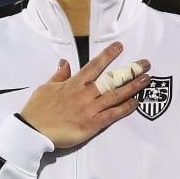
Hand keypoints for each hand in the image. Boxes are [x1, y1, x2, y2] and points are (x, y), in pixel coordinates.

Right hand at [20, 42, 150, 147]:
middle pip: (111, 79)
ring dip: (132, 87)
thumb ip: (59, 75)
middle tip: (145, 64)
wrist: (33, 131)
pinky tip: (136, 102)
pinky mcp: (91, 125)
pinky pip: (112, 115)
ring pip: (115, 95)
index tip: (120, 47)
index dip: (108, 55)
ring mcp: (89, 109)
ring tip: (146, 79)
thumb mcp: (46, 87)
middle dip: (129, 70)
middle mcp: (84, 94)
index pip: (94, 66)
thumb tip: (65, 62)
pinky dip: (125, 108)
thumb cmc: (37, 110)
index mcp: (73, 84)